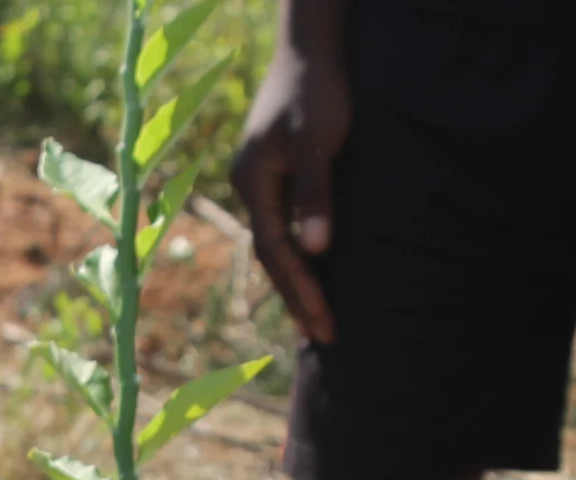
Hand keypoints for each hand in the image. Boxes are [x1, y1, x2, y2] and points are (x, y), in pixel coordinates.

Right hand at [230, 7, 349, 343]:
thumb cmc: (316, 90)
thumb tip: (317, 250)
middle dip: (296, 297)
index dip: (300, 291)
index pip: (275, 253)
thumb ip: (316, 194)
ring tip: (315, 318)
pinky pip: (286, 226)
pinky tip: (317, 268)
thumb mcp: (317, 142)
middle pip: (271, 256)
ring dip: (296, 281)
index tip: (323, 323)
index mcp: (254, 184)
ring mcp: (263, 181)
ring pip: (275, 243)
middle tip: (322, 336)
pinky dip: (300, 254)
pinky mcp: (279, 173)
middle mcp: (251, 187)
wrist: (310, 48)